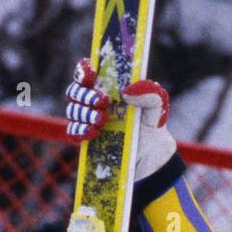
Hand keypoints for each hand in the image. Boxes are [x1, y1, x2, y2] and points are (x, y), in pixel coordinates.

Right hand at [63, 58, 176, 181]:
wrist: (153, 161)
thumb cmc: (152, 129)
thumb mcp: (158, 110)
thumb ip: (152, 94)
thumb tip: (127, 91)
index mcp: (108, 90)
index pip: (87, 74)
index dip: (83, 70)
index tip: (90, 73)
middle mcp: (95, 104)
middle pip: (75, 91)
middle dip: (86, 94)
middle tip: (103, 101)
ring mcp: (89, 123)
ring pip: (73, 111)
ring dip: (85, 112)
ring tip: (102, 120)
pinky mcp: (87, 142)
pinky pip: (73, 133)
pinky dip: (79, 130)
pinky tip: (93, 132)